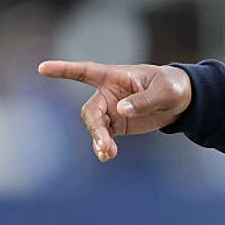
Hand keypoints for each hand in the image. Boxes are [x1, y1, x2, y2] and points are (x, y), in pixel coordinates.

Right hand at [38, 60, 191, 161]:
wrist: (182, 102)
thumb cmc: (172, 87)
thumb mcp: (164, 91)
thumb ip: (143, 100)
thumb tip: (120, 110)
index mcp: (115, 76)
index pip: (85, 71)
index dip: (64, 70)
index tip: (42, 68)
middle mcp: (108, 93)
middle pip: (91, 110)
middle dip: (95, 127)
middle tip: (106, 144)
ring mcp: (111, 110)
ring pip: (95, 126)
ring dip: (99, 140)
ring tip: (107, 153)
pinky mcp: (117, 125)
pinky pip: (105, 137)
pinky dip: (104, 146)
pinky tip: (107, 156)